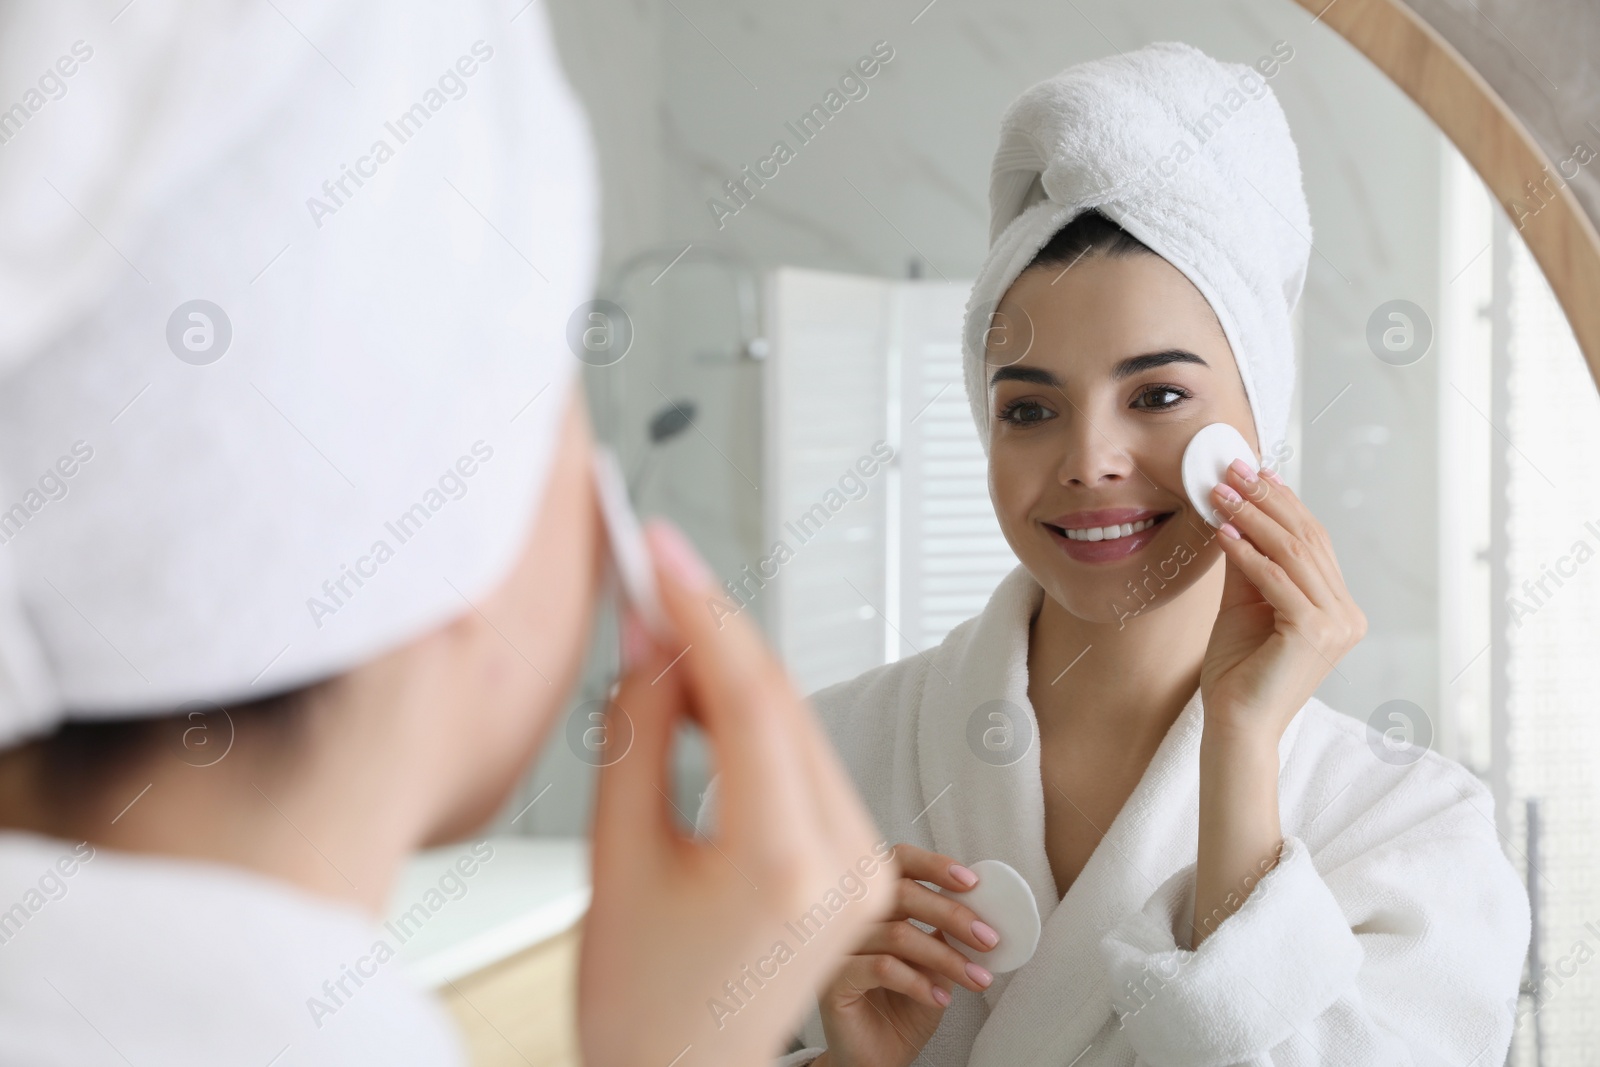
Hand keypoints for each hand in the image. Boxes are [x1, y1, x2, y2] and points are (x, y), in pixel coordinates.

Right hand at [579, 521, 897, 1066]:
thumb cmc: (642, 1008)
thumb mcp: (616, 861)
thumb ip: (637, 737)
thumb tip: (647, 641)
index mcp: (786, 864)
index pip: (752, 696)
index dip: (701, 608)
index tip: (662, 552)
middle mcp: (847, 859)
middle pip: (781, 699)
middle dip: (711, 630)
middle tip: (652, 579)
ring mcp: (864, 862)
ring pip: (795, 722)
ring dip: (729, 673)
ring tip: (658, 639)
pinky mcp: (859, 862)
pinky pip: (805, 759)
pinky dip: (752, 719)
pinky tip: (701, 700)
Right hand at [815, 844, 998, 1066]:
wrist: (877, 1058)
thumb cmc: (903, 1007)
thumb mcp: (934, 965)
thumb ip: (945, 934)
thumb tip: (983, 911)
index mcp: (875, 903)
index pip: (897, 861)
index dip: (933, 865)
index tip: (972, 882)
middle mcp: (851, 917)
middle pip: (900, 892)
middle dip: (953, 914)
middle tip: (988, 938)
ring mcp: (837, 946)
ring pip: (898, 934)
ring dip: (946, 958)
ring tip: (976, 979)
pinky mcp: (832, 979)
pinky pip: (882, 967)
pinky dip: (919, 982)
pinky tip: (940, 998)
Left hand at [1200, 459, 1366, 741]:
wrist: (1236, 724)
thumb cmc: (1239, 671)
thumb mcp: (1244, 604)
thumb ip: (1247, 563)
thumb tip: (1233, 513)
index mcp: (1337, 607)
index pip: (1313, 541)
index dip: (1282, 502)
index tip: (1252, 471)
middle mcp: (1346, 614)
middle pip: (1307, 539)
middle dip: (1266, 499)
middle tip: (1232, 470)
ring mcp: (1336, 625)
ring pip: (1293, 554)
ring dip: (1252, 518)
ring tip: (1220, 493)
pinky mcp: (1314, 634)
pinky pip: (1278, 581)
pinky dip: (1249, 554)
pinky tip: (1224, 533)